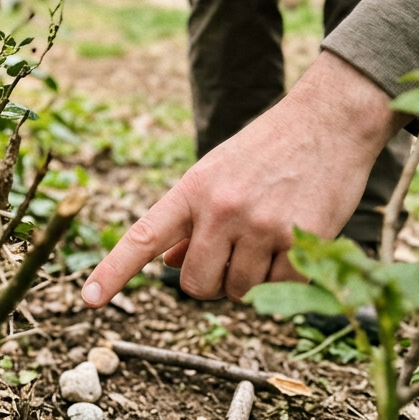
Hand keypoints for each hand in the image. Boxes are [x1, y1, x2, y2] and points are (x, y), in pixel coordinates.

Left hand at [80, 54, 410, 306]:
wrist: (329, 120)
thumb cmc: (268, 150)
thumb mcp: (217, 174)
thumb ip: (190, 219)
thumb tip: (166, 263)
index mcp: (193, 188)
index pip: (144, 235)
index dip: (114, 270)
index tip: (89, 299)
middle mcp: (221, 208)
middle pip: (195, 284)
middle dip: (210, 280)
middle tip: (231, 254)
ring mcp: (261, 225)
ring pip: (238, 291)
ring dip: (250, 278)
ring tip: (268, 236)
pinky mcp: (300, 240)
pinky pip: (278, 288)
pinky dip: (284, 276)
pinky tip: (293, 240)